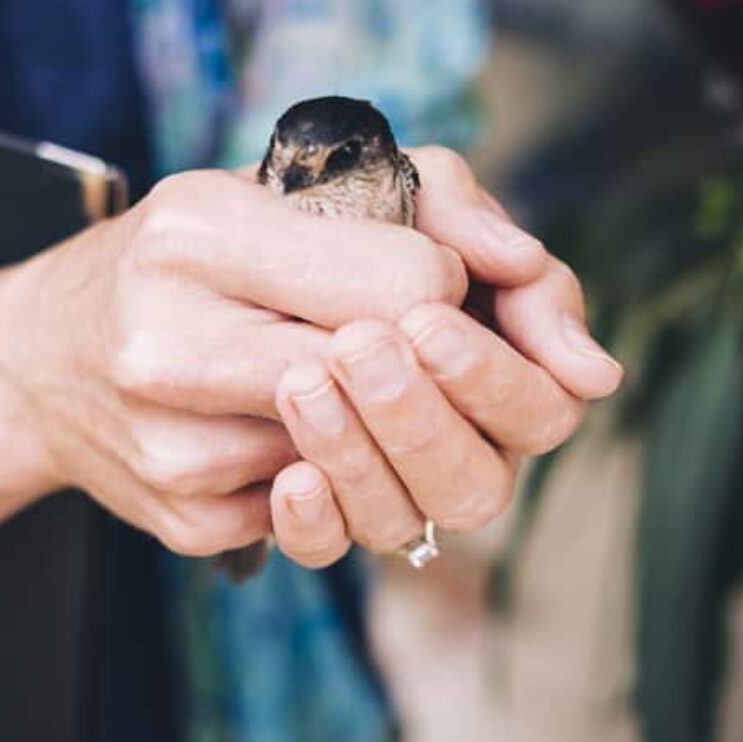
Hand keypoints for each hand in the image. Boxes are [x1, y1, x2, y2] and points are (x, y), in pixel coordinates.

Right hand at [0, 168, 472, 556]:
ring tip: (338, 383)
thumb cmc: (183, 258)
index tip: (418, 285)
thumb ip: (433, 197)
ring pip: (368, 460)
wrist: (43, 356)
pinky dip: (332, 477)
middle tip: (412, 348)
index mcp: (197, 235)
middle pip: (388, 383)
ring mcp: (175, 447)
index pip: (408, 287)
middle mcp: (170, 345)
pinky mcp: (187, 521)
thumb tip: (536, 277)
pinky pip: (325, 516)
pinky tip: (291, 434)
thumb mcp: (276, 185)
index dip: (441, 291)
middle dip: (428, 368)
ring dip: (379, 427)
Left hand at [266, 148, 622, 566]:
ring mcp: (383, 488)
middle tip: (359, 348)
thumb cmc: (328, 220)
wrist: (201, 257)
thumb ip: (471, 224)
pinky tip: (291, 478)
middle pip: (477, 484)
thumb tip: (540, 284)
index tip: (426, 320)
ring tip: (304, 384)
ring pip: (401, 521)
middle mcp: (457, 446)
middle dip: (422, 420)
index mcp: (504, 373)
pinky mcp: (306, 513)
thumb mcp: (405, 193)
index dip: (493, 377)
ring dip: (359, 458)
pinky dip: (313, 522)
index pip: (541, 411)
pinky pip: (323, 548)